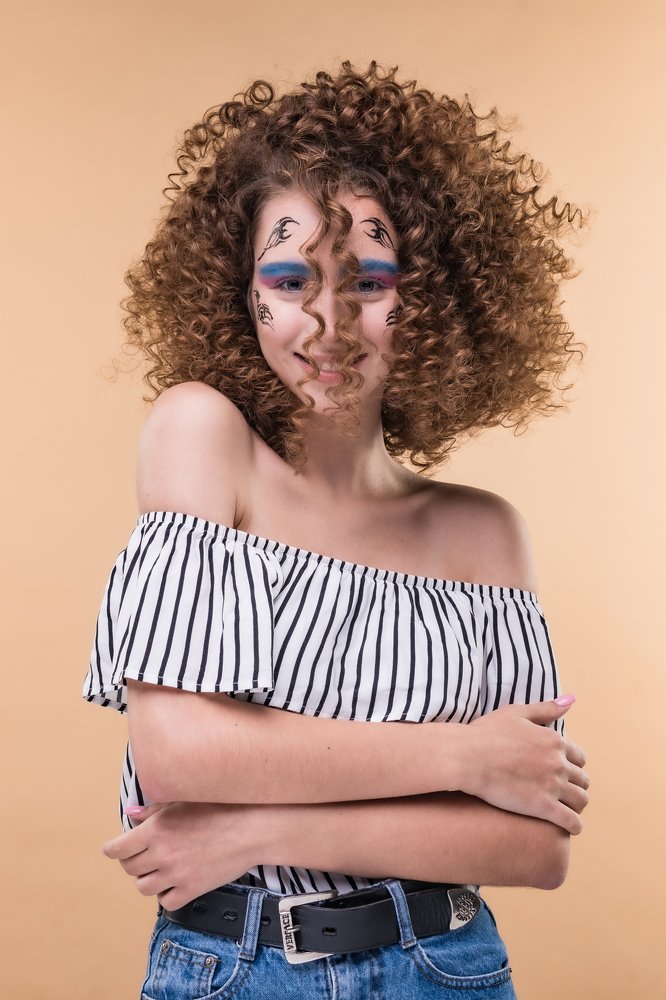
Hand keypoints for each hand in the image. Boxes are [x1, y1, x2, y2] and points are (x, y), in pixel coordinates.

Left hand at [101, 801, 266, 909]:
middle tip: (144, 853)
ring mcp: (175, 875)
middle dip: (132, 860)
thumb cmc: (219, 809)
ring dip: (148, 878)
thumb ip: (152, 811)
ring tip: (160, 867)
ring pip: (143, 887)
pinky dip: (166, 894)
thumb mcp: (182, 802)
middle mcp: (161, 854)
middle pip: (129, 868)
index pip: (117, 849)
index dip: (113, 849)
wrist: (250, 829)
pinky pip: (166, 901)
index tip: (115, 849)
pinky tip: (174, 881)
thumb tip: (130, 815)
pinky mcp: (191, 890)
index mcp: (155, 829)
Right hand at [461, 696, 589, 833]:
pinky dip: (574, 826)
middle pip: (582, 780)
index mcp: (554, 741)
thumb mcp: (517, 713)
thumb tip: (571, 700)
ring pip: (580, 800)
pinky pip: (571, 821)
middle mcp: (558, 762)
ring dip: (576, 806)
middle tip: (564, 793)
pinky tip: (569, 828)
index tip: (562, 772)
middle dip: (576, 786)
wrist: (467, 757)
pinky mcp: (543, 807)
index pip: (579, 758)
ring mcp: (552, 785)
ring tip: (567, 810)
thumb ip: (545, 709)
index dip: (572, 765)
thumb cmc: (486, 733)